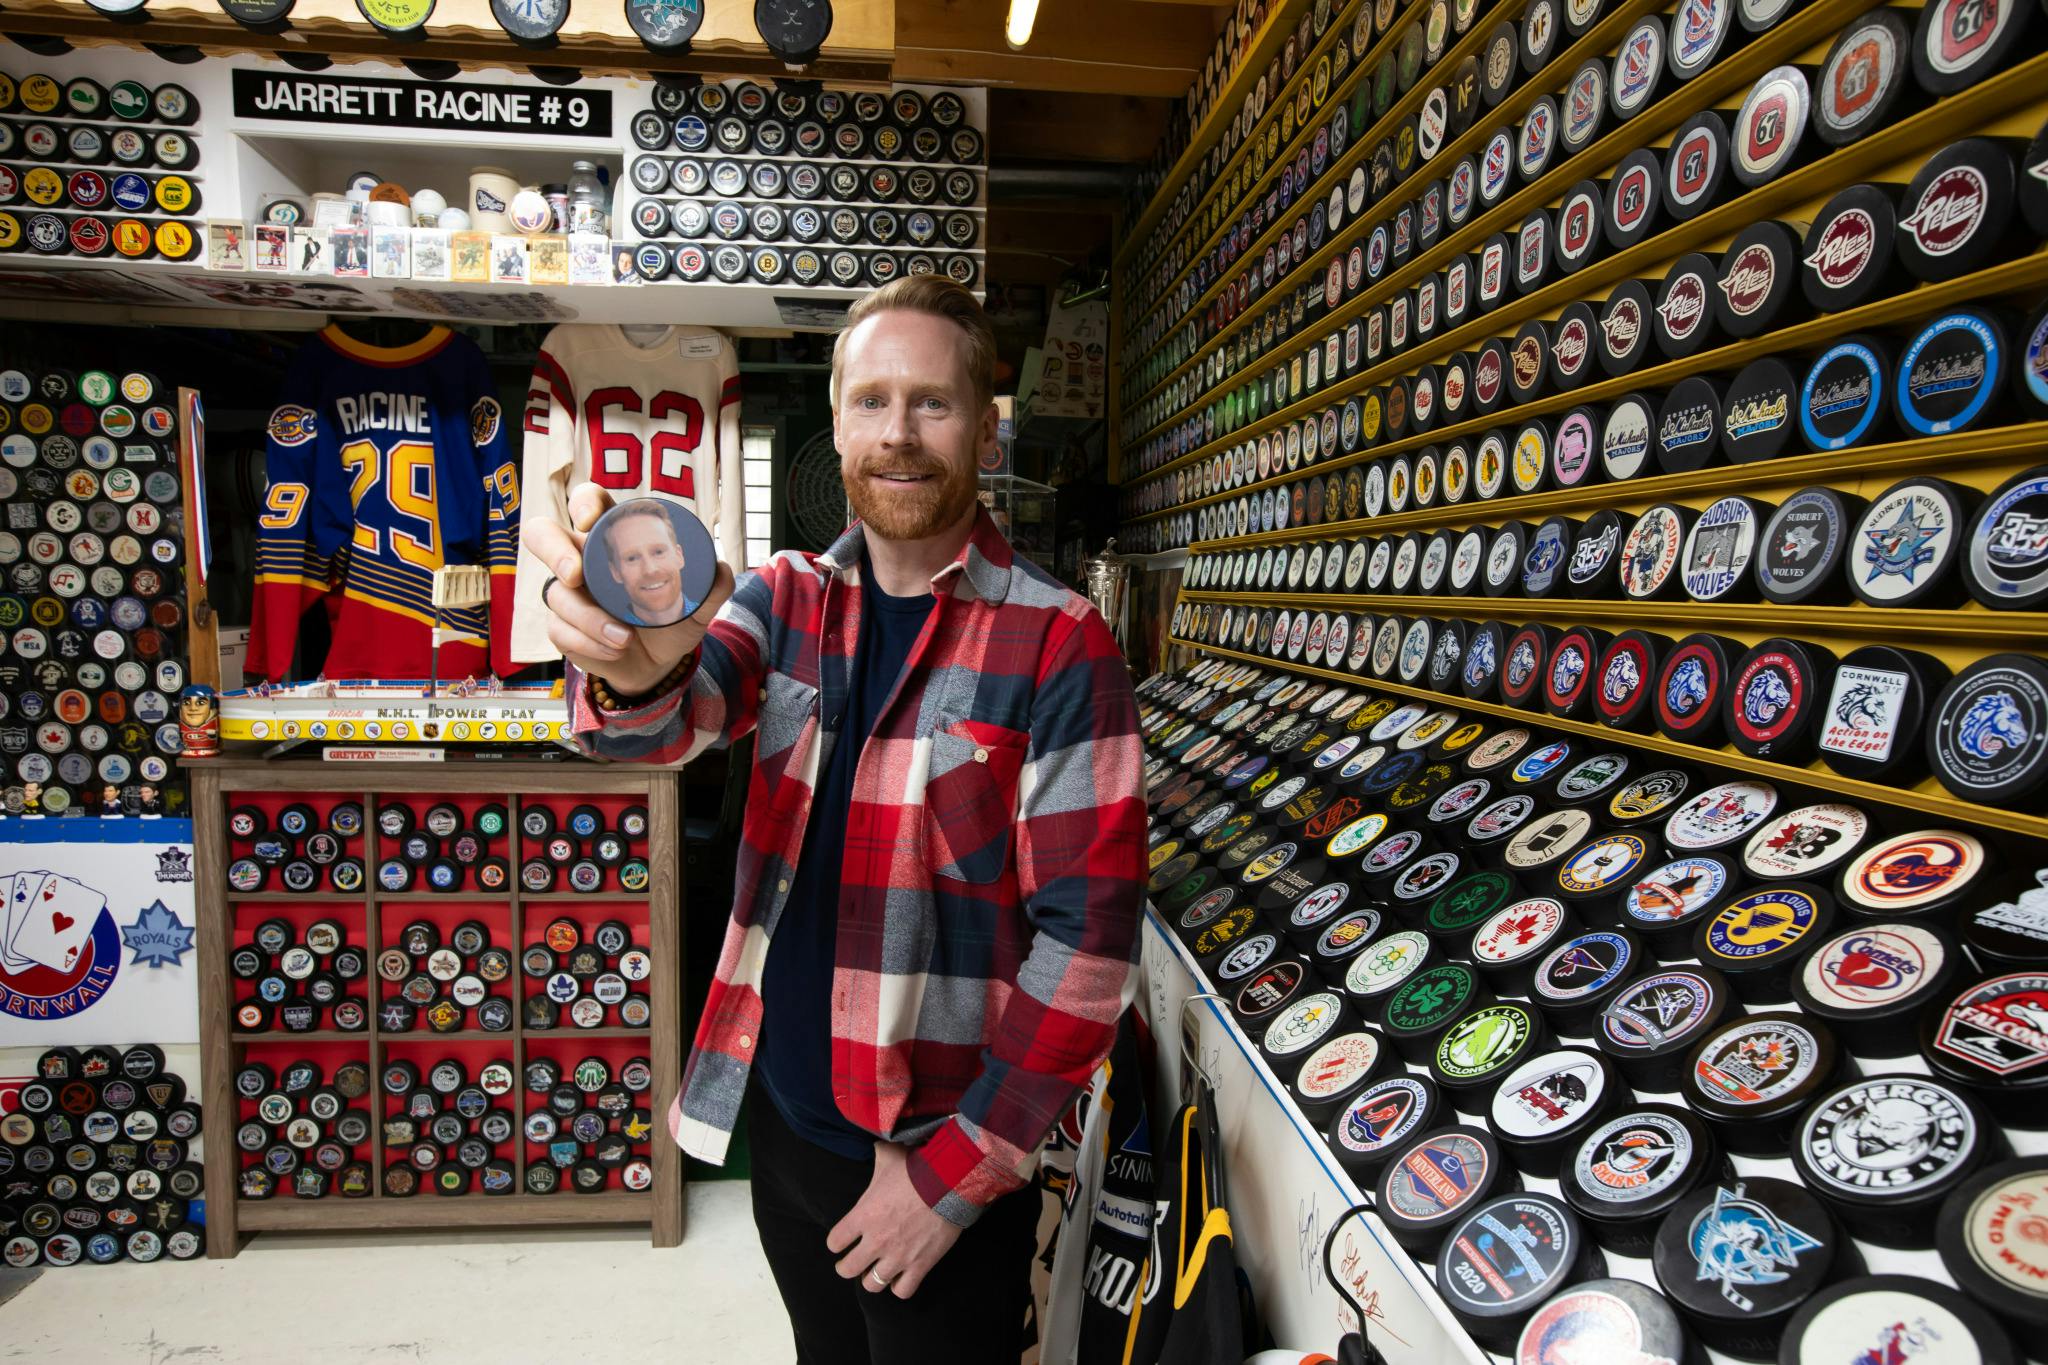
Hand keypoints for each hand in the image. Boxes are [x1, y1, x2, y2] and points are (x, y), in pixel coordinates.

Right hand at [522, 482, 734, 696]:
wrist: (658, 662)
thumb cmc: (670, 619)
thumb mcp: (697, 604)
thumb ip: (711, 586)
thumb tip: (721, 570)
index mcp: (612, 538)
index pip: (589, 502)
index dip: (584, 502)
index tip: (592, 519)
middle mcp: (581, 559)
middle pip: (541, 533)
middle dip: (552, 550)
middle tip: (576, 575)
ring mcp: (567, 592)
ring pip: (558, 594)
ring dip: (591, 619)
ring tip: (624, 637)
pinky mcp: (561, 625)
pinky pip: (560, 630)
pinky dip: (591, 642)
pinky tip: (616, 648)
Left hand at [826, 1142, 962, 1299]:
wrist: (950, 1182)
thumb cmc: (916, 1167)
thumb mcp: (888, 1156)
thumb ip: (876, 1154)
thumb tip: (874, 1139)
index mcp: (862, 1215)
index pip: (835, 1242)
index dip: (837, 1241)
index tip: (843, 1239)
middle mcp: (875, 1240)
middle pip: (847, 1270)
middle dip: (847, 1266)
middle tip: (853, 1260)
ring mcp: (897, 1256)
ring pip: (872, 1285)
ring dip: (872, 1278)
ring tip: (876, 1271)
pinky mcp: (920, 1265)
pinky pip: (902, 1291)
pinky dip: (900, 1286)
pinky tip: (901, 1276)